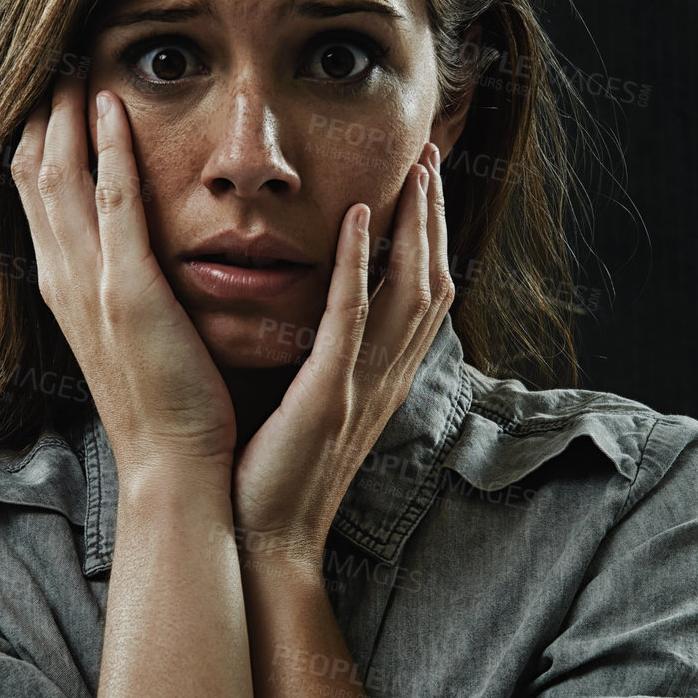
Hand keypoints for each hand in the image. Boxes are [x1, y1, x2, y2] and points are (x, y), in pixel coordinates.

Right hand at [11, 72, 237, 486]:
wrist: (174, 464)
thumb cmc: (166, 403)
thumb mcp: (130, 333)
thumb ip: (123, 285)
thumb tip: (130, 250)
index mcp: (63, 287)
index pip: (35, 192)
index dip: (39, 135)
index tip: (53, 87)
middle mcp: (61, 279)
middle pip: (33, 171)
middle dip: (41, 109)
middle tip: (54, 53)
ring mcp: (89, 283)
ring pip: (59, 175)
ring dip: (64, 112)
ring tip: (73, 58)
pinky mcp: (127, 290)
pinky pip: (111, 201)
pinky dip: (108, 148)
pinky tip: (113, 105)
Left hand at [230, 141, 453, 573]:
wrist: (262, 541)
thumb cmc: (273, 474)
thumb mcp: (311, 408)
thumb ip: (321, 359)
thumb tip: (310, 313)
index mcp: (380, 380)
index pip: (422, 294)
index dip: (429, 237)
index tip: (422, 182)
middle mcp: (384, 379)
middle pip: (432, 282)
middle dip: (435, 218)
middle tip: (430, 156)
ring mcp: (361, 388)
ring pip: (409, 293)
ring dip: (415, 228)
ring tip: (413, 172)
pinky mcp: (327, 398)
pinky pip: (351, 323)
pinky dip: (360, 268)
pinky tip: (356, 220)